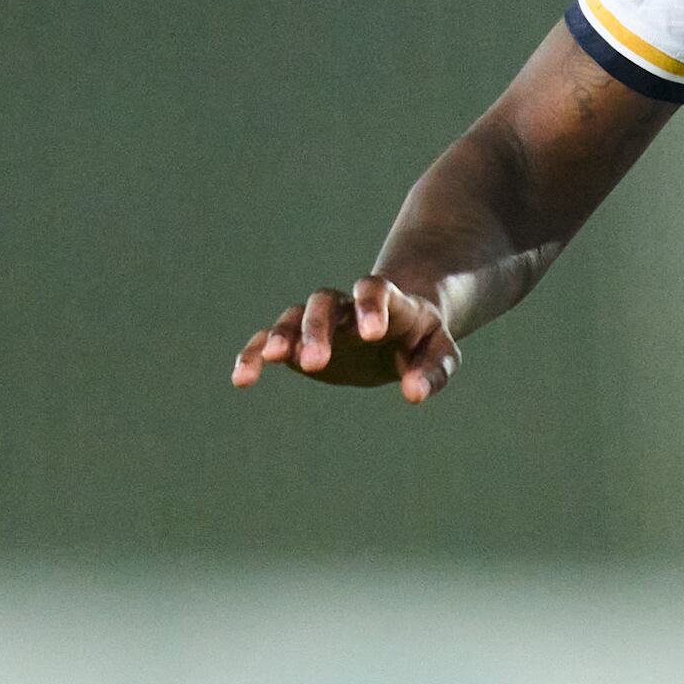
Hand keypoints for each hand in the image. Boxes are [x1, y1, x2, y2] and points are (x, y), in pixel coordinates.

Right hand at [230, 273, 458, 401]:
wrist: (399, 331)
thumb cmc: (422, 341)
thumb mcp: (440, 354)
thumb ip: (432, 371)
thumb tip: (413, 393)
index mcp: (388, 302)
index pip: (375, 289)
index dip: (371, 306)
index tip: (371, 334)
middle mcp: (348, 307)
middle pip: (325, 302)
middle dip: (318, 328)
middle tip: (316, 362)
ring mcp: (321, 322)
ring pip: (293, 317)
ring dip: (282, 336)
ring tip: (274, 359)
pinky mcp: (299, 342)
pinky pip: (270, 341)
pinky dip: (255, 354)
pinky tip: (242, 378)